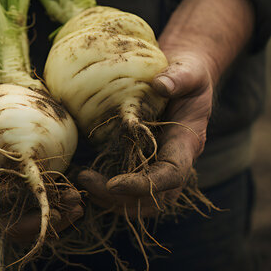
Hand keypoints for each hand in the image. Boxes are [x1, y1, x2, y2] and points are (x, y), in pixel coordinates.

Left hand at [77, 55, 211, 216]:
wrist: (184, 77)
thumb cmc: (189, 73)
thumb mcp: (189, 71)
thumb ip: (179, 77)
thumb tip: (160, 84)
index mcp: (187, 143)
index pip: (172, 176)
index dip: (145, 185)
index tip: (114, 184)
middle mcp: (175, 161)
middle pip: (154, 199)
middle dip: (121, 200)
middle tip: (86, 181)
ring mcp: (159, 165)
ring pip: (140, 201)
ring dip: (110, 199)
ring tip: (81, 179)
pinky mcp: (143, 161)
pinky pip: (128, 188)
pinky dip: (105, 190)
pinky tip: (82, 174)